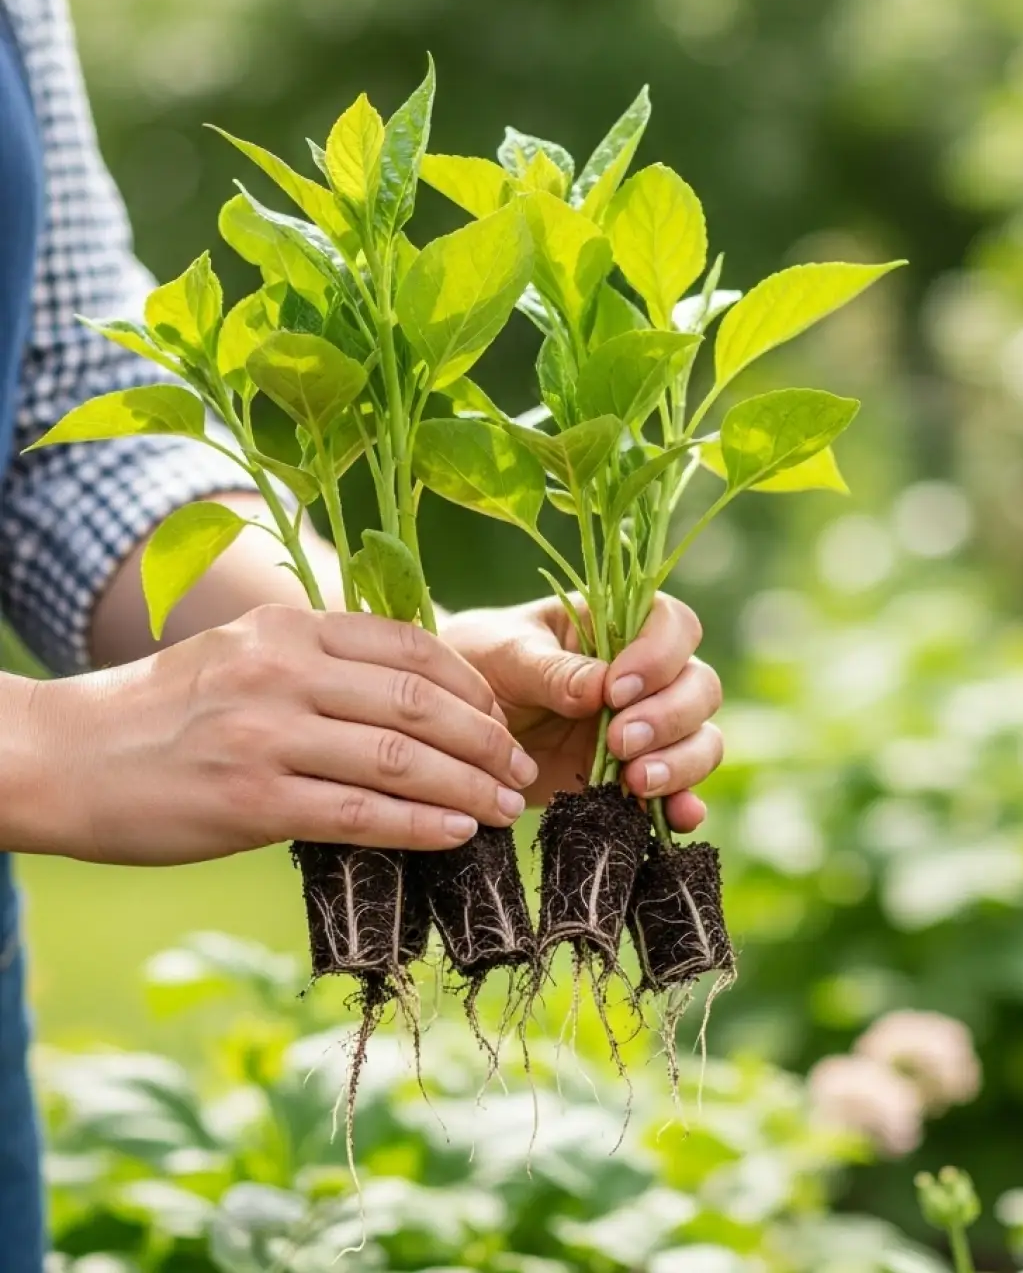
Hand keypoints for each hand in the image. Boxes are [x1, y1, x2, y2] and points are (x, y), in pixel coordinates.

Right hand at [9, 606, 538, 864]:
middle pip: (419, 701)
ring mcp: (267, 734)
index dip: (471, 686)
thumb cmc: (162, 711)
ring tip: (505, 807)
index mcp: (287, 627)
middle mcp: (283, 669)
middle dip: (485, 738)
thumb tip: (408, 695)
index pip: (410, 645)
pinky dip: (418, 824)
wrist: (64, 756)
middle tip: (521, 769)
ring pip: (400, 759)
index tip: (501, 717)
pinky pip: (358, 812)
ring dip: (467, 786)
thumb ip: (316, 662)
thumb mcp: (240, 654)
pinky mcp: (251, 800)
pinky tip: (454, 834)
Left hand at [439, 593, 722, 833]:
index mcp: (616, 625)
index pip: (672, 626)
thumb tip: (599, 688)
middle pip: (700, 686)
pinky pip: (680, 791)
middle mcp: (645, 675)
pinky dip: (684, 805)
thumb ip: (552, 670)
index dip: (659, 657)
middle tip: (618, 741)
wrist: (454, 724)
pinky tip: (676, 818)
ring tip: (635, 781)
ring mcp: (646, 728)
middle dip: (669, 716)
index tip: (615, 690)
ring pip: (701, 739)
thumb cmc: (481, 664)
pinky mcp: (635, 776)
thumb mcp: (504, 656)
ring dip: (680, 762)